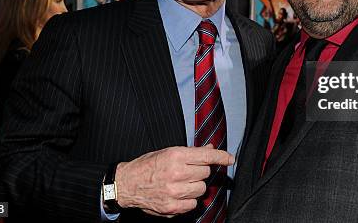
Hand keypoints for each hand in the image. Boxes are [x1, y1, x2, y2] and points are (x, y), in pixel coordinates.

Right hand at [114, 145, 233, 216]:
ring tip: (181, 183)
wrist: (127, 184)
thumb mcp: (167, 152)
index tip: (230, 158)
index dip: (220, 156)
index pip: (205, 156)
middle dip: (199, 172)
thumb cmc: (147, 166)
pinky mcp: (171, 207)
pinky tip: (178, 194)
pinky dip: (188, 200)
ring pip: (201, 189)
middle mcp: (176, 173)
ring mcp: (173, 192)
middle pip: (205, 173)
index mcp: (175, 156)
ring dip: (195, 186)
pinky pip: (193, 204)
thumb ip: (191, 152)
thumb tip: (210, 149)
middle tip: (187, 171)